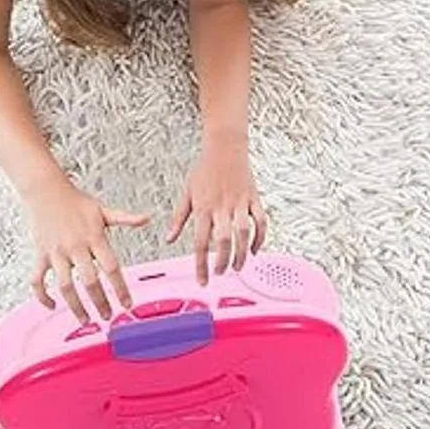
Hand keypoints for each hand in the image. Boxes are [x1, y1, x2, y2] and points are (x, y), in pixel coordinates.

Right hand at [25, 174, 150, 321]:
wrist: (46, 190)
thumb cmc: (76, 201)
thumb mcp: (103, 210)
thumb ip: (125, 218)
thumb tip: (147, 218)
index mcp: (94, 238)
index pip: (111, 267)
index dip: (120, 288)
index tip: (127, 304)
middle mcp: (76, 247)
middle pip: (89, 281)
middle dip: (100, 302)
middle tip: (108, 317)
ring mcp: (57, 253)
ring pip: (65, 286)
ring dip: (75, 306)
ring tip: (86, 320)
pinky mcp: (41, 255)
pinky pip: (38, 280)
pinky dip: (42, 296)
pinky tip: (52, 305)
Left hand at [166, 137, 266, 283]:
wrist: (225, 147)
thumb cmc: (205, 169)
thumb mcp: (186, 193)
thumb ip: (178, 219)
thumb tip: (168, 239)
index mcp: (203, 208)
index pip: (200, 242)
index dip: (201, 265)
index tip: (202, 281)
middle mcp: (222, 207)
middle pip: (223, 241)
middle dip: (222, 262)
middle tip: (220, 273)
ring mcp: (240, 204)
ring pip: (243, 234)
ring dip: (241, 254)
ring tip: (237, 267)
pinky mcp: (254, 199)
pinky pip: (260, 222)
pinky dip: (259, 238)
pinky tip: (254, 249)